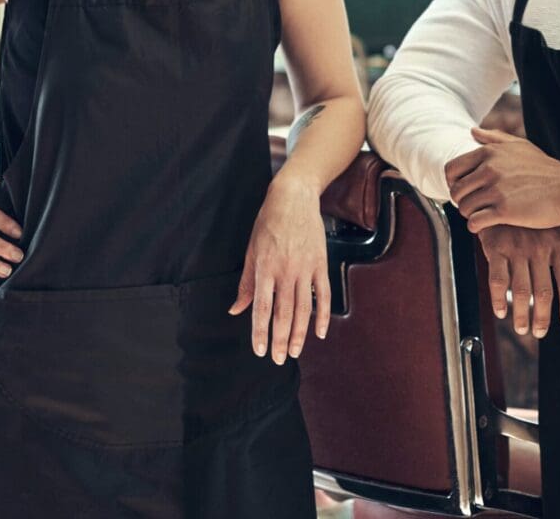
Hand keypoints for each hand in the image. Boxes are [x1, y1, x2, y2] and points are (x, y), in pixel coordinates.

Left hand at [229, 174, 330, 363]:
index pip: (261, 308)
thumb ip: (246, 283)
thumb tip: (235, 309)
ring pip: (304, 308)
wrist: (293, 198)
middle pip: (284, 313)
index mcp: (265, 268)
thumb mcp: (251, 250)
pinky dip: (323, 315)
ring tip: (296, 351)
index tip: (260, 351)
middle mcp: (285, 271)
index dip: (260, 332)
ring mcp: (305, 268)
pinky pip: (324, 294)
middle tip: (280, 360)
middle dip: (281, 339)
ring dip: (300, 333)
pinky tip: (320, 332)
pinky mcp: (321, 263)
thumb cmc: (268, 223)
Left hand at [446, 127, 559, 232]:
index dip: (453, 182)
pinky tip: (485, 225)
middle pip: (456, 191)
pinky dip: (476, 226)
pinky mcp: (505, 211)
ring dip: (469, 214)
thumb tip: (472, 131)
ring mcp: (497, 190)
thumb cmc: (545, 168)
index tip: (464, 190)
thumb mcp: (520, 145)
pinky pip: (475, 222)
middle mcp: (489, 169)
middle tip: (473, 206)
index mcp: (489, 152)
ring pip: (464, 207)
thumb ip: (494, 138)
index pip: (451, 169)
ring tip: (481, 215)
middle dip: (461, 201)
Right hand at [478, 225, 559, 337]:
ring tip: (521, 328)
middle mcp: (539, 248)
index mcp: (557, 245)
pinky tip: (500, 312)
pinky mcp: (496, 248)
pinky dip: (499, 300)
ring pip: (522, 290)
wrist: (500, 196)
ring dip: (522, 314)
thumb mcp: (554, 230)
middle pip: (545, 292)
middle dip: (543, 317)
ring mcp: (517, 249)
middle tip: (539, 332)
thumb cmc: (529, 217)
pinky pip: (498, 280)